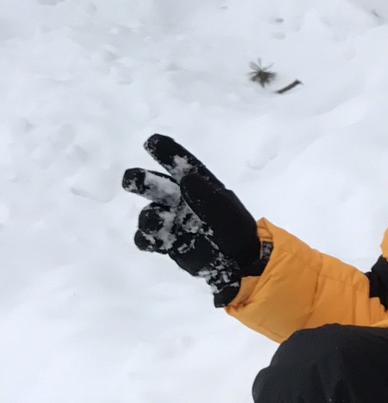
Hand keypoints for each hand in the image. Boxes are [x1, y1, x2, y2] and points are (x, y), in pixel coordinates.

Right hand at [121, 135, 265, 305]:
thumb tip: (187, 178)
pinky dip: (144, 239)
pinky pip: (145, 239)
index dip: (167, 151)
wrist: (241, 262)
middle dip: (140, 180)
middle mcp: (181, 200)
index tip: (152, 140)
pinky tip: (152, 241)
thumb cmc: (237, 230)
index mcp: (199, 185)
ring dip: (149, 217)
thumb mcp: (226, 211)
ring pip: (148, 214)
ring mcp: (172, 221)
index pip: (180, 164)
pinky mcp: (167, 243)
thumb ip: (207, 196)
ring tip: (160, 221)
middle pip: (153, 185)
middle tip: (132, 180)